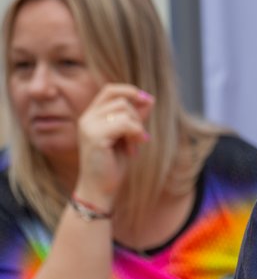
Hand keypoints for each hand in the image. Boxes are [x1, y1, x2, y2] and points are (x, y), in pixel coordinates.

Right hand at [74, 84, 152, 210]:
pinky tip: (133, 150)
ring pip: (124, 111)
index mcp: (91, 116)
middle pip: (121, 101)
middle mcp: (86, 118)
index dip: (130, 91)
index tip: (148, 100)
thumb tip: (148, 99)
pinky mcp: (94, 136)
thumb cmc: (112, 164)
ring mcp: (88, 126)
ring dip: (136, 128)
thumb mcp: (126, 136)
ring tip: (134, 145)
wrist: (100, 188)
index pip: (110, 90)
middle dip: (137, 118)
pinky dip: (135, 134)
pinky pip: (124, 124)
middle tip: (138, 138)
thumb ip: (133, 118)